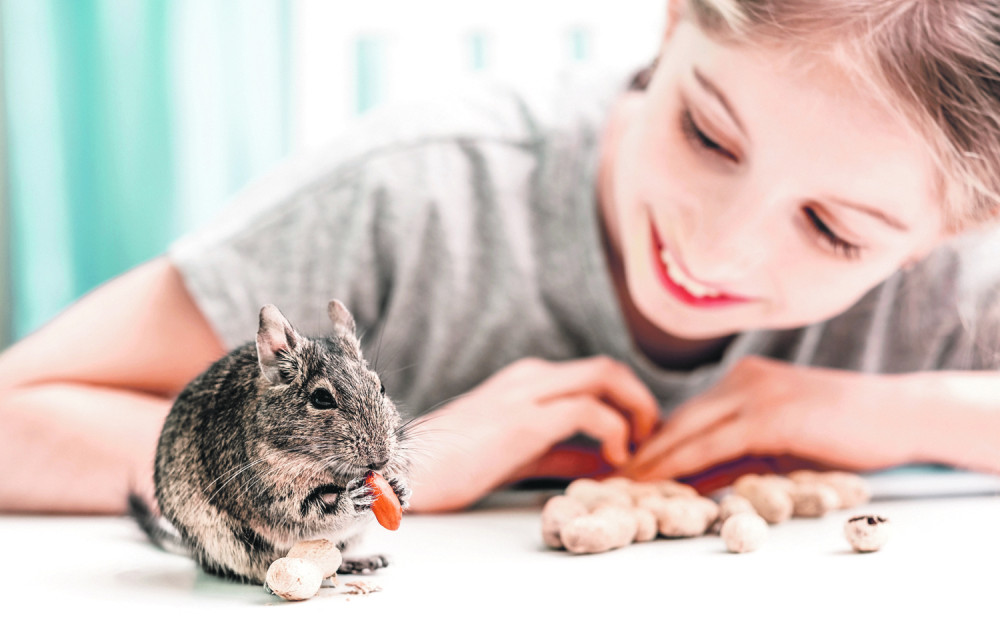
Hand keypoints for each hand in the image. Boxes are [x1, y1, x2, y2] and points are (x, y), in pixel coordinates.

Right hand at [404, 356, 657, 511]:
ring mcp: (527, 393)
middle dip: (639, 399)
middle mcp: (530, 377)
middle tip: (649, 438)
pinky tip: (614, 460)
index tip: (640, 438)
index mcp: (526, 381)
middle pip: (607, 367)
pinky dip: (614, 433)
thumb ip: (563, 453)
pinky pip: (589, 411)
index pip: (592, 376)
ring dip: (635, 411)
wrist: (406, 474)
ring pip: (605, 376)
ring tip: (637, 449)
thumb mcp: (520, 456)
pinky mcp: (524, 419)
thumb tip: (606, 463)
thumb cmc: (454, 469)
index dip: (627, 403)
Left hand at [620, 356, 915, 484]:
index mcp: (744, 379)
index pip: (689, 414)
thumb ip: (742, 453)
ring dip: (653, 459)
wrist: (899, 415)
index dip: (655, 441)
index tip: (626, 464)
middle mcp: (742, 379)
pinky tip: (660, 481)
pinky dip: (683, 463)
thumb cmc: (848, 432)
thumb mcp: (783, 441)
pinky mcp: (770, 415)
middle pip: (679, 419)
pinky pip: (715, 444)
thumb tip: (701, 480)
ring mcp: (755, 393)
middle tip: (609, 475)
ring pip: (689, 430)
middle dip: (643, 450)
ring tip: (623, 484)